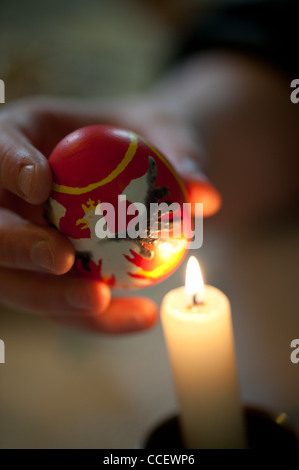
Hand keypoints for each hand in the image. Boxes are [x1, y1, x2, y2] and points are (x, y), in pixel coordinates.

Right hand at [0, 95, 219, 332]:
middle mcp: (10, 195)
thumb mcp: (164, 131)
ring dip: (52, 297)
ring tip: (102, 301)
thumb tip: (206, 196)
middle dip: (18, 246)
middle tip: (63, 260)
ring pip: (16, 280)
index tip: (42, 185)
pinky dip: (95, 318)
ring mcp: (23, 240)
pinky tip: (140, 316)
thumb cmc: (141, 136)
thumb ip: (180, 155)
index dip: (9, 167)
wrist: (141, 163)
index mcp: (22, 138)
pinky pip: (61, 303)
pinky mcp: (47, 278)